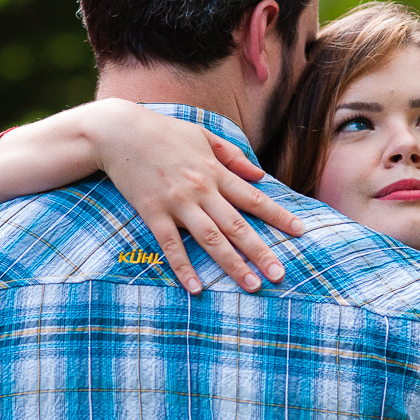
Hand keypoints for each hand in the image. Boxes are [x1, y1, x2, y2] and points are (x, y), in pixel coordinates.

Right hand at [88, 99, 305, 293]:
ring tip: (252, 285)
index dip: (279, 216)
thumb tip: (260, 176)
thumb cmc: (163, 131)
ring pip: (210, 239)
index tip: (300, 232)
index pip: (254, 198)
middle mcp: (201, 190)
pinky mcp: (153, 213)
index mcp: (215, 171)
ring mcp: (177, 203)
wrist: (119, 131)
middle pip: (237, 226)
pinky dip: (183, 268)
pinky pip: (171, 245)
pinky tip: (197, 288)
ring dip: (232, 265)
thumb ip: (233, 157)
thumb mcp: (203, 136)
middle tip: (280, 275)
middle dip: (261, 252)